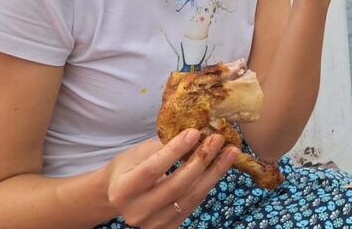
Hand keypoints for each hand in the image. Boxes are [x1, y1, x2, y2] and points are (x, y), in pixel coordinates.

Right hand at [103, 130, 237, 227]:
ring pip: (191, 197)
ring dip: (214, 172)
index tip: (195, 132)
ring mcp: (153, 223)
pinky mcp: (168, 227)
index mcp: (122, 190)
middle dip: (201, 160)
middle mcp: (136, 211)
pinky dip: (210, 182)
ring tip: (230, 151)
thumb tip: (196, 132)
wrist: (121, 195)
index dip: (175, 151)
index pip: (152, 169)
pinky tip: (221, 166)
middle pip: (176, 186)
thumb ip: (163, 146)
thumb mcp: (138, 153)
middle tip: (218, 139)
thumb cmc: (130, 167)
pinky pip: (194, 203)